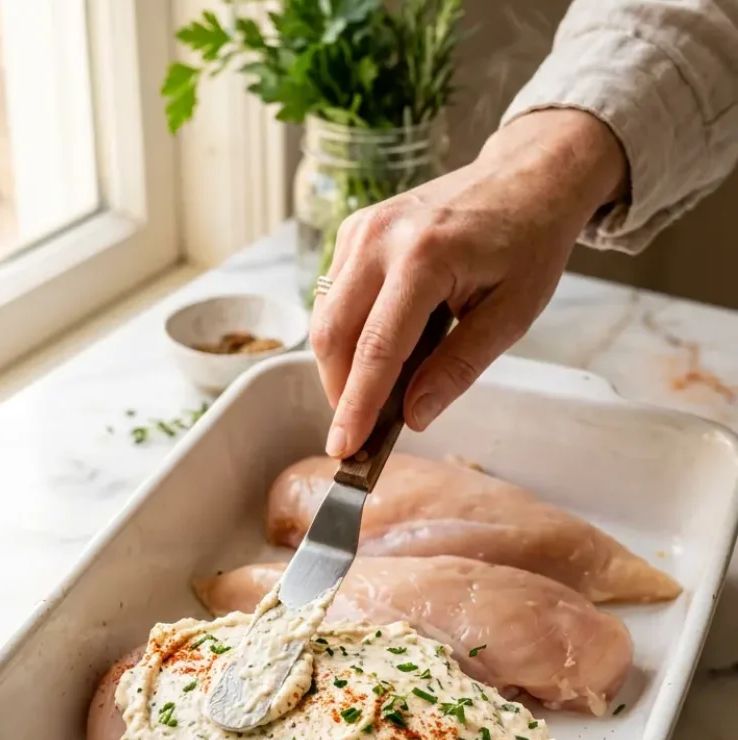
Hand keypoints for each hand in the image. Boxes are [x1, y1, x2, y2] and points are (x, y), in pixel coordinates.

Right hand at [309, 109, 627, 457]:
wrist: (527, 177)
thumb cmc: (528, 244)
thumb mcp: (512, 315)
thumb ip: (459, 367)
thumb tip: (413, 416)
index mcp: (425, 258)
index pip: (376, 349)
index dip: (356, 406)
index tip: (343, 448)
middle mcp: (380, 238)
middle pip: (332, 334)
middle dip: (339, 391)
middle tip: (360, 429)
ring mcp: (362, 228)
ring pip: (323, 316)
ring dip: (338, 364)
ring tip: (372, 391)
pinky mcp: (355, 228)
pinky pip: (331, 293)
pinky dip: (343, 332)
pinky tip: (374, 348)